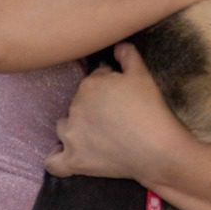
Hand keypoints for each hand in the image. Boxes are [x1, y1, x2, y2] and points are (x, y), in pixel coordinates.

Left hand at [44, 44, 190, 183]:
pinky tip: (65, 156)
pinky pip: (53, 163)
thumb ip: (128, 56)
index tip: (118, 101)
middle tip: (113, 121)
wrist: (157, 148)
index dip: (105, 91)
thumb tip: (118, 47)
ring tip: (95, 138)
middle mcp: (75, 108)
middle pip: (76, 106)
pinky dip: (57, 159)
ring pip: (63, 128)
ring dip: (74, 130)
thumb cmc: (151, 110)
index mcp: (89, 85)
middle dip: (91, 110)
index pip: (90, 84)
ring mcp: (71, 136)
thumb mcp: (143, 75)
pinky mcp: (74, 161)